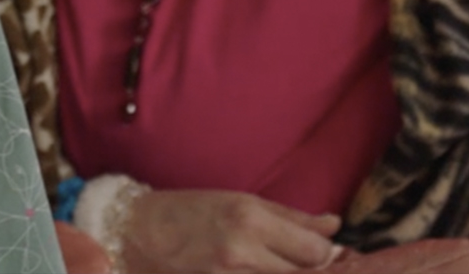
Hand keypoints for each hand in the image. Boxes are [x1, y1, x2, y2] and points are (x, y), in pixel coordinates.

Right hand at [120, 189, 341, 272]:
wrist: (134, 233)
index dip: (324, 255)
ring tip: (266, 263)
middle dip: (306, 270)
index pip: (315, 251)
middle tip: (294, 261)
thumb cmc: (187, 212)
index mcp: (250, 219)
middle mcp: (241, 252)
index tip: (318, 252)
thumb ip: (291, 217)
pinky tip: (252, 271)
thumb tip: (334, 226)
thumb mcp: (240, 201)